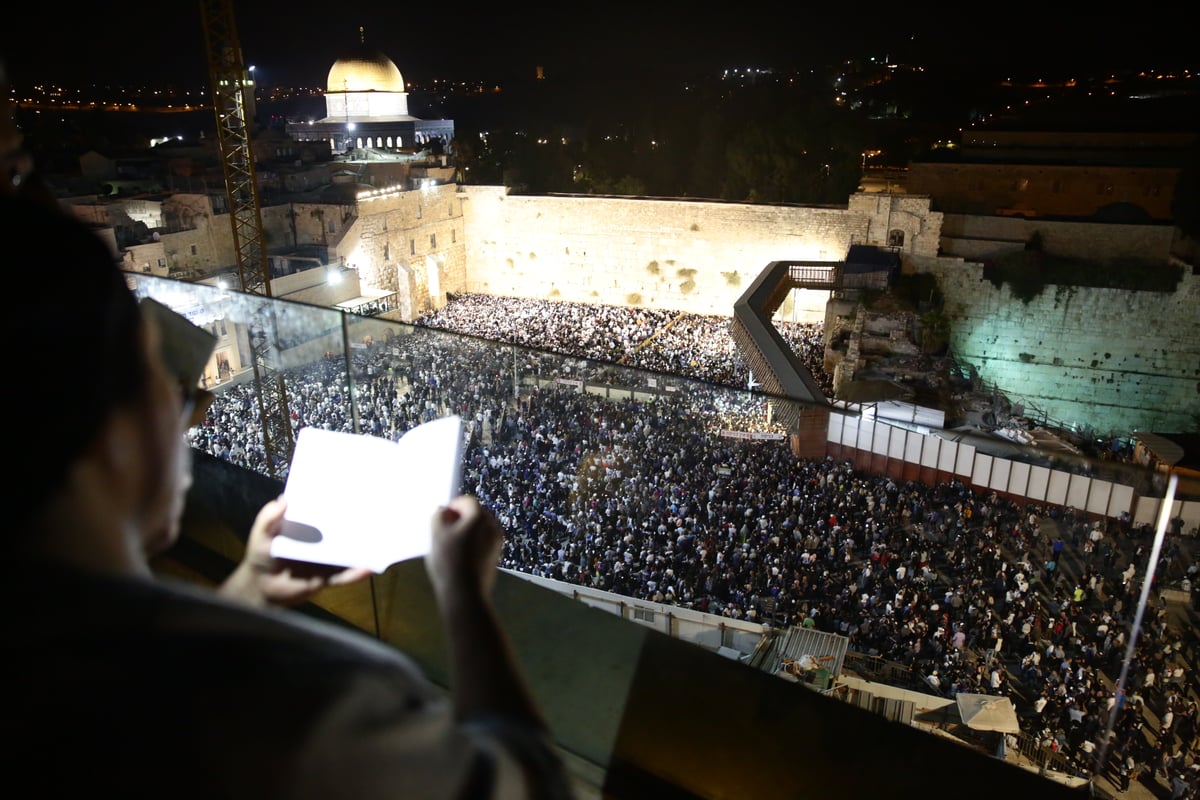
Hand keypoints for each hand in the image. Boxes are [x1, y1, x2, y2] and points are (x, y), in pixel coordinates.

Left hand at [219, 496, 371, 606]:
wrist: (260, 589)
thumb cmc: (260, 557)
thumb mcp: (260, 535)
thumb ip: (268, 519)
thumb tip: (283, 500)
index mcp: (308, 526)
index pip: (325, 512)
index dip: (338, 502)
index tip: (355, 490)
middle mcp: (321, 541)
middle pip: (343, 531)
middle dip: (359, 523)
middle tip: (378, 512)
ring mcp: (326, 559)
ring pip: (348, 552)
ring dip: (363, 548)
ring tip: (381, 540)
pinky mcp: (327, 577)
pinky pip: (344, 575)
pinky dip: (356, 573)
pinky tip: (368, 568)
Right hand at [426, 495, 503, 601]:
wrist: (465, 594)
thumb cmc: (449, 561)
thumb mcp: (436, 535)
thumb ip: (438, 516)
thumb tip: (444, 511)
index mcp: (480, 517)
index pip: (467, 501)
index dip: (453, 505)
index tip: (442, 517)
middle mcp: (493, 526)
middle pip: (476, 514)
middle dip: (460, 518)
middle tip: (445, 531)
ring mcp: (497, 542)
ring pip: (480, 529)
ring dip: (466, 531)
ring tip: (451, 545)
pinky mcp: (496, 556)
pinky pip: (483, 541)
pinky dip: (473, 542)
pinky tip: (460, 556)